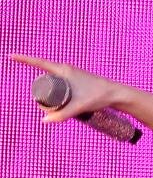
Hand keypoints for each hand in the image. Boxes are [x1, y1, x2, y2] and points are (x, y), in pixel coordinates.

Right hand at [7, 53, 126, 122]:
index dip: (23, 59)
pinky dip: (54, 89)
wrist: (117, 94)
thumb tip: (44, 121)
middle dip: (38, 88)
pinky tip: (54, 98)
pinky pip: (58, 82)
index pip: (38, 62)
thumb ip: (61, 115)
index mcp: (64, 70)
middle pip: (43, 75)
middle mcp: (66, 69)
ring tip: (53, 106)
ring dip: (47, 90)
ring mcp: (72, 73)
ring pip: (52, 80)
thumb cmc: (99, 97)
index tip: (10, 56)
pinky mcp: (76, 80)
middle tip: (43, 104)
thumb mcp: (79, 107)